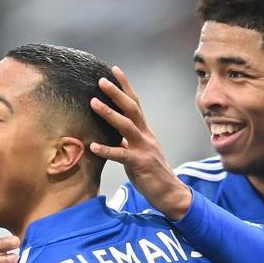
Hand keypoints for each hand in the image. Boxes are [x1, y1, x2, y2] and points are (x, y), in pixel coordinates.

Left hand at [88, 66, 191, 219]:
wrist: (169, 192)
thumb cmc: (151, 173)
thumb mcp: (138, 152)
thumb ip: (127, 141)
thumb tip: (112, 134)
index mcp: (144, 131)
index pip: (134, 103)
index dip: (125, 86)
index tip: (114, 70)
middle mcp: (145, 135)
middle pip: (131, 108)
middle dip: (116, 93)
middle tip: (101, 81)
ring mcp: (144, 148)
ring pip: (126, 126)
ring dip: (109, 113)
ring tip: (93, 103)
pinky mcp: (140, 164)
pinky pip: (121, 155)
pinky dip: (107, 150)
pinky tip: (93, 146)